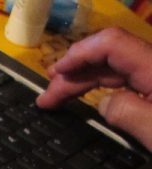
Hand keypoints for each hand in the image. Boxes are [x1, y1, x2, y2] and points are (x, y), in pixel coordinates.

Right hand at [36, 27, 151, 150]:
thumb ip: (125, 113)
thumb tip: (103, 103)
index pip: (112, 44)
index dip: (79, 54)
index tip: (54, 74)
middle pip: (111, 58)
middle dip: (76, 73)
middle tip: (47, 98)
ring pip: (119, 71)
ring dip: (86, 82)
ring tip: (59, 99)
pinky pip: (131, 84)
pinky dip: (105, 90)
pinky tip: (91, 102)